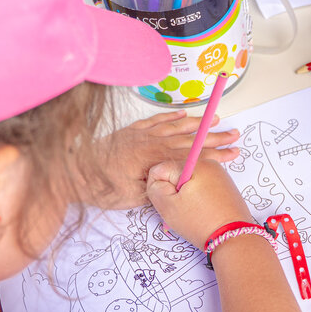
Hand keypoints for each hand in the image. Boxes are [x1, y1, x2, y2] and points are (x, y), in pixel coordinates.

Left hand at [92, 111, 239, 209]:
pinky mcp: (132, 130)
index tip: (233, 153)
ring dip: (198, 123)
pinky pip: (157, 119)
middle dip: (215, 137)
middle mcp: (152, 142)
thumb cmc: (102, 188)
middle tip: (235, 135)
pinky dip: (172, 116)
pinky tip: (183, 114)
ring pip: (176, 126)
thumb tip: (178, 184)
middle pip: (190, 139)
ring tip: (216, 119)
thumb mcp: (135, 197)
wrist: (75, 171)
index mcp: (156, 159)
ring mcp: (142, 134)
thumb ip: (159, 188)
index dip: (215, 155)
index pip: (193, 157)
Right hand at [146, 160, 251, 249]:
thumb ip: (154, 188)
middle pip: (175, 175)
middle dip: (173, 193)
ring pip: (188, 183)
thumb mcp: (168, 206)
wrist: (234, 238)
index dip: (159, 189)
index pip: (160, 170)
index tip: (170, 203)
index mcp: (194, 163)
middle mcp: (208, 164)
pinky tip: (202, 213)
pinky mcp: (225, 186)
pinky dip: (197, 200)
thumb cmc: (202, 223)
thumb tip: (157, 180)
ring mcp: (219, 175)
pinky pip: (202, 189)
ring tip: (194, 214)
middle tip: (182, 211)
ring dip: (185, 198)